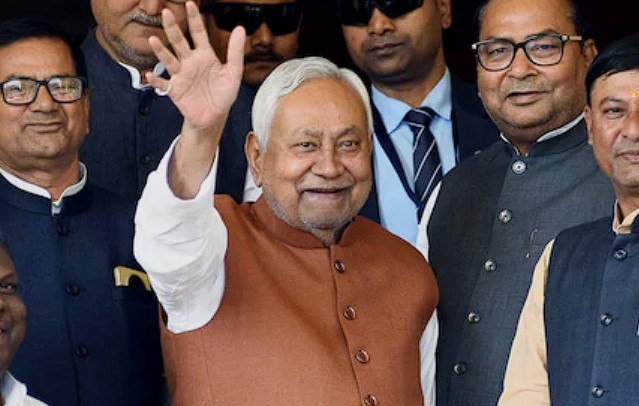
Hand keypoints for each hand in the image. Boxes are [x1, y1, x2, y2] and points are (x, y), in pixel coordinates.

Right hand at [146, 1, 245, 130]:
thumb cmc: (223, 94)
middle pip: (179, 42)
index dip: (194, 19)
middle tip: (165, 13)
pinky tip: (150, 74)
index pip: (198, 33)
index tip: (190, 3)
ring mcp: (180, 75)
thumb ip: (235, 52)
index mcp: (204, 55)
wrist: (214, 117)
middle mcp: (190, 62)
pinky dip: (156, 80)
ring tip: (153, 40)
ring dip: (160, 50)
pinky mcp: (174, 90)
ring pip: (168, 59)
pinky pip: (163, 84)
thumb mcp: (233, 73)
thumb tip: (240, 28)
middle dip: (173, 28)